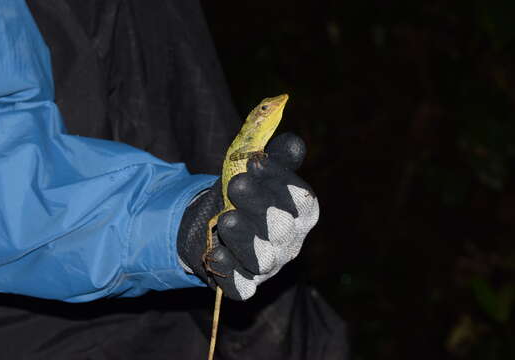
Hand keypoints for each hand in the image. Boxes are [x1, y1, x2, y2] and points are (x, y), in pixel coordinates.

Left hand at [177, 133, 318, 299]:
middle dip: (260, 206)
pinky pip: (239, 284)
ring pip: (262, 259)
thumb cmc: (244, 193)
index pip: (301, 199)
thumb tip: (294, 141)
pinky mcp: (244, 285)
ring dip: (244, 238)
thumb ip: (276, 156)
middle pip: (282, 228)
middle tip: (237, 184)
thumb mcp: (257, 171)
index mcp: (301, 212)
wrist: (214, 226)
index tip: (256, 161)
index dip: (281, 180)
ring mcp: (268, 266)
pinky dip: (228, 271)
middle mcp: (289, 242)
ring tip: (226, 219)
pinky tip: (215, 253)